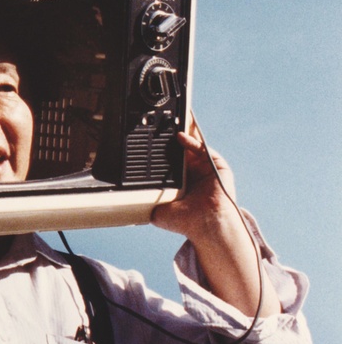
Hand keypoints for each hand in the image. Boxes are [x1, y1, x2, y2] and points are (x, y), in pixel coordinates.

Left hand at [150, 125, 239, 240]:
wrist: (206, 225)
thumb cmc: (185, 222)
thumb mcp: (158, 211)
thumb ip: (146, 204)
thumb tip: (126, 204)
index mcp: (180, 181)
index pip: (169, 159)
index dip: (161, 148)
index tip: (150, 138)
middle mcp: (193, 172)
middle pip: (181, 147)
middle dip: (172, 135)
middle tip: (160, 124)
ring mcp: (205, 168)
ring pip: (193, 144)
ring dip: (184, 131)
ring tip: (172, 119)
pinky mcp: (217, 166)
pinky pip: (204, 148)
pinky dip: (192, 141)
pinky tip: (180, 137)